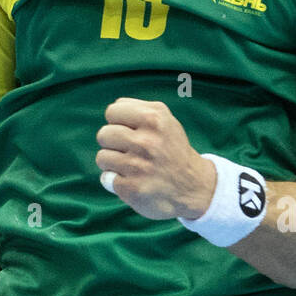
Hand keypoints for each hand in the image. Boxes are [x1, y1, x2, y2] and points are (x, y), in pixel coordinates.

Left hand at [95, 98, 216, 220]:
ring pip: (102, 157)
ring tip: (132, 166)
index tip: (130, 131)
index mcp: (154, 119)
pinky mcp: (132, 188)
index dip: (118, 122)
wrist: (194, 187)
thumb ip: (138, 109)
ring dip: (113, 163)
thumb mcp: (165, 121)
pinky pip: (106, 178)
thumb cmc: (172, 149)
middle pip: (103, 134)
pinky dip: (115, 181)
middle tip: (131, 151)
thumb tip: (114, 108)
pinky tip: (133, 181)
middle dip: (113, 143)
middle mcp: (147, 141)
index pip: (112, 112)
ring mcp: (138, 166)